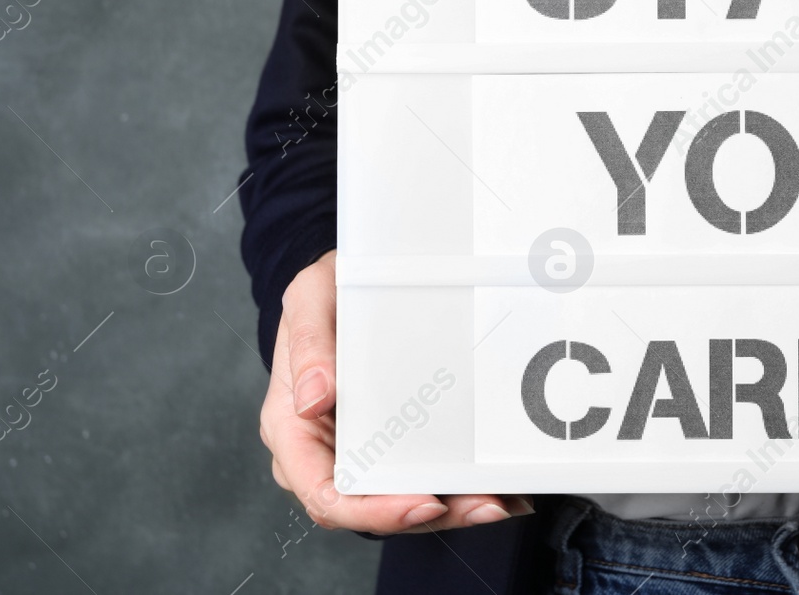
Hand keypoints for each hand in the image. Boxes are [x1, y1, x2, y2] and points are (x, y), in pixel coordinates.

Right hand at [258, 249, 532, 533]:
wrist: (344, 283)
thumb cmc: (324, 295)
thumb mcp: (309, 300)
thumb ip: (308, 345)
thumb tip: (310, 400)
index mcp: (293, 430)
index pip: (326, 494)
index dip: (373, 511)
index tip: (423, 504)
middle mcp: (323, 452)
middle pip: (372, 507)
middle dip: (431, 514)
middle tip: (486, 505)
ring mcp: (358, 451)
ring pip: (402, 499)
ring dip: (455, 506)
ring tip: (505, 500)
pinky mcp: (389, 443)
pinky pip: (420, 475)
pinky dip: (460, 485)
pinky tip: (502, 486)